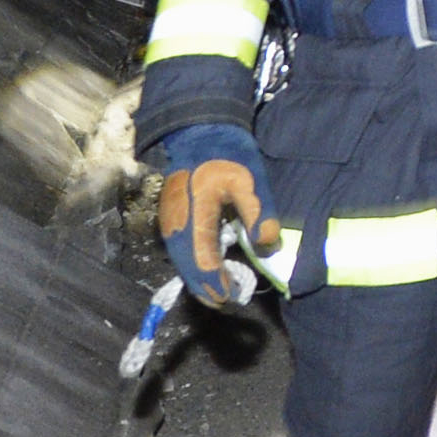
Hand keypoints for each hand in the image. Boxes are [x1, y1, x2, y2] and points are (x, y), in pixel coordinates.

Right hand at [159, 159, 278, 307]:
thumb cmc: (228, 156)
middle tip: (225, 303)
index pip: (202, 258)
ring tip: (218, 294)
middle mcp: (176, 224)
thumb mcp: (250, 179)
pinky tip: (208, 271)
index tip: (231, 295)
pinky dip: (193, 265)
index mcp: (194, 215)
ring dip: (197, 279)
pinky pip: (181, 250)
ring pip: (181, 260)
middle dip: (204, 287)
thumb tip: (266, 243)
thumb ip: (258, 211)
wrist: (200, 133)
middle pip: (186, 265)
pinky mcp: (172, 219)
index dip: (215, 280)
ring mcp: (170, 222)